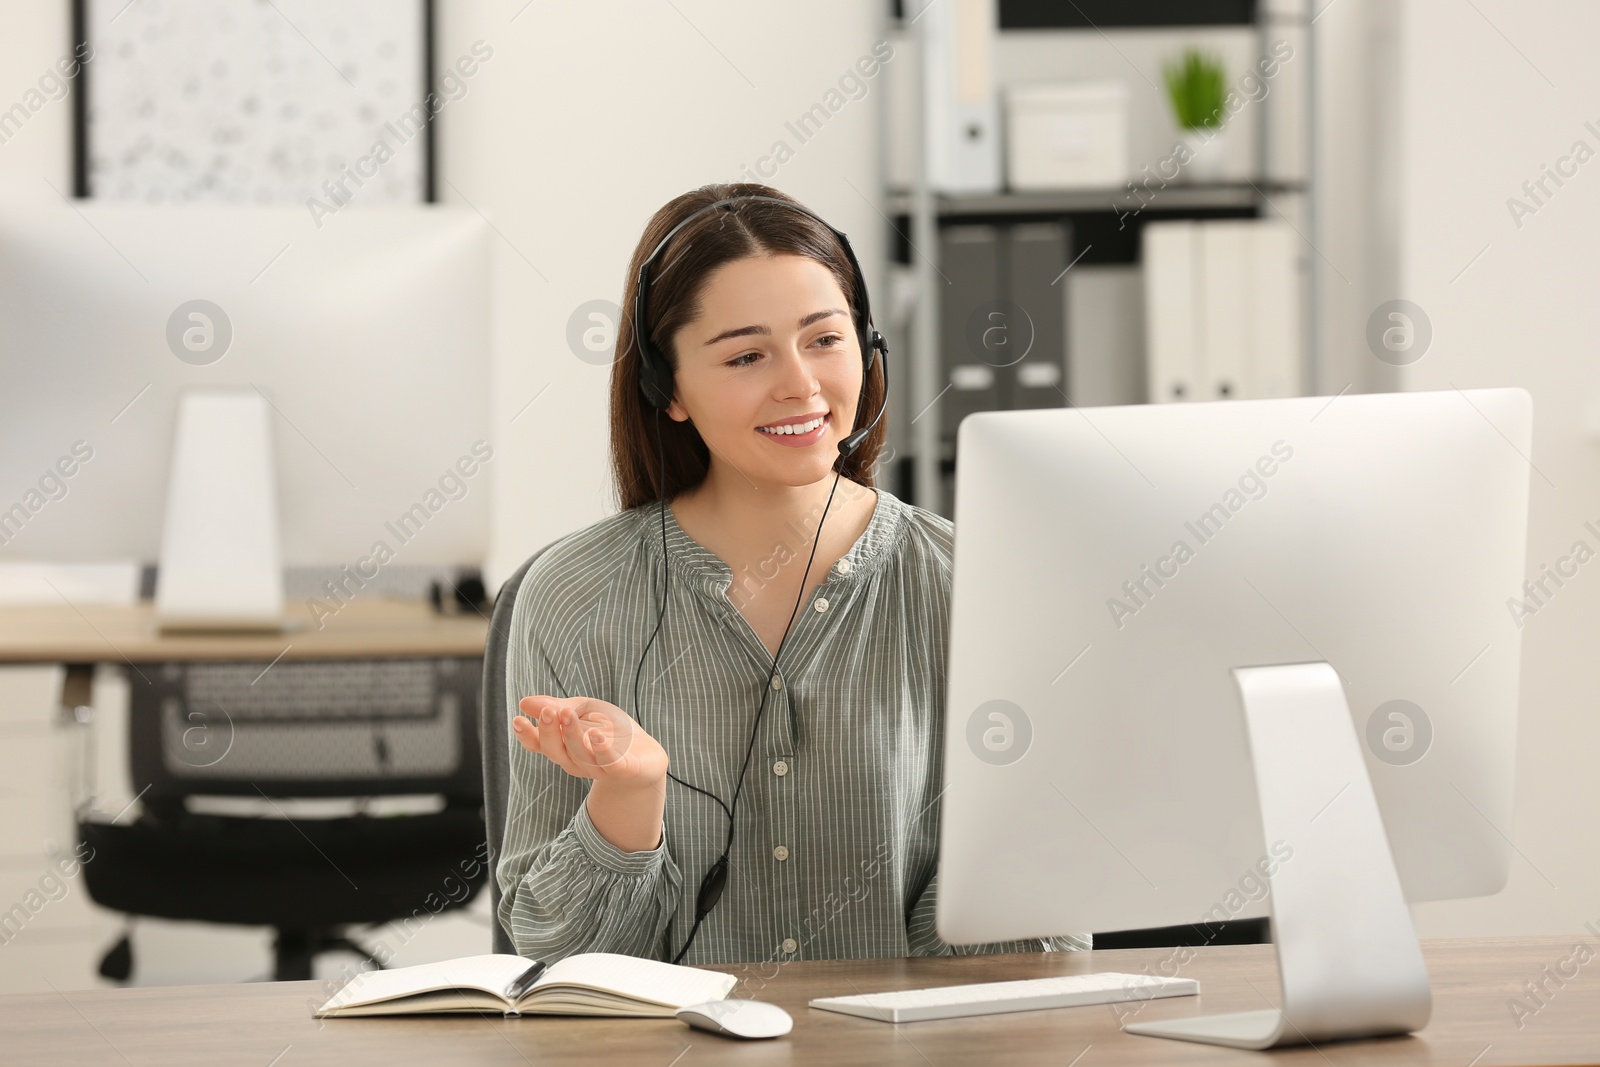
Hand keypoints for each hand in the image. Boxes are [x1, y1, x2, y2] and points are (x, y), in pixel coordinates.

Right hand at [512, 695, 667, 788]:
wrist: (645, 754)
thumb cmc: (610, 729)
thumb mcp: (583, 710)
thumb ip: (558, 707)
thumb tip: (524, 702)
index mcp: (563, 746)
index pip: (539, 744)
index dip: (526, 735)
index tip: (517, 719)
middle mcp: (575, 760)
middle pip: (555, 750)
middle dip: (549, 731)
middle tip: (548, 711)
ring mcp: (597, 767)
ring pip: (578, 755)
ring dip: (572, 735)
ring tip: (568, 714)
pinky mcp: (621, 769)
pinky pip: (609, 763)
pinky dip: (602, 750)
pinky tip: (597, 736)